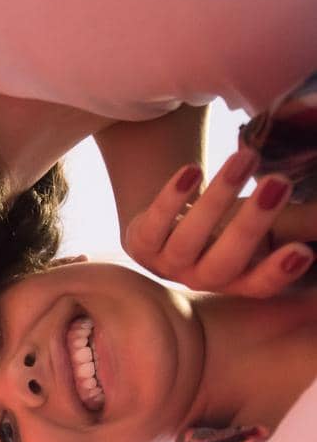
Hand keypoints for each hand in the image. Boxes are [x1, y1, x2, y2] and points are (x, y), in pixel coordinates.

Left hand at [123, 147, 315, 296]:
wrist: (168, 220)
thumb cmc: (230, 222)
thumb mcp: (271, 223)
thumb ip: (306, 224)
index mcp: (240, 280)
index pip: (261, 284)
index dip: (279, 271)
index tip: (304, 252)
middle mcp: (204, 278)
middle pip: (226, 262)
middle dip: (252, 225)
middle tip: (278, 183)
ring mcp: (170, 263)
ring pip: (189, 240)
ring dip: (216, 198)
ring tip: (244, 156)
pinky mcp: (141, 242)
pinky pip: (153, 224)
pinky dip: (170, 198)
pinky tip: (192, 170)